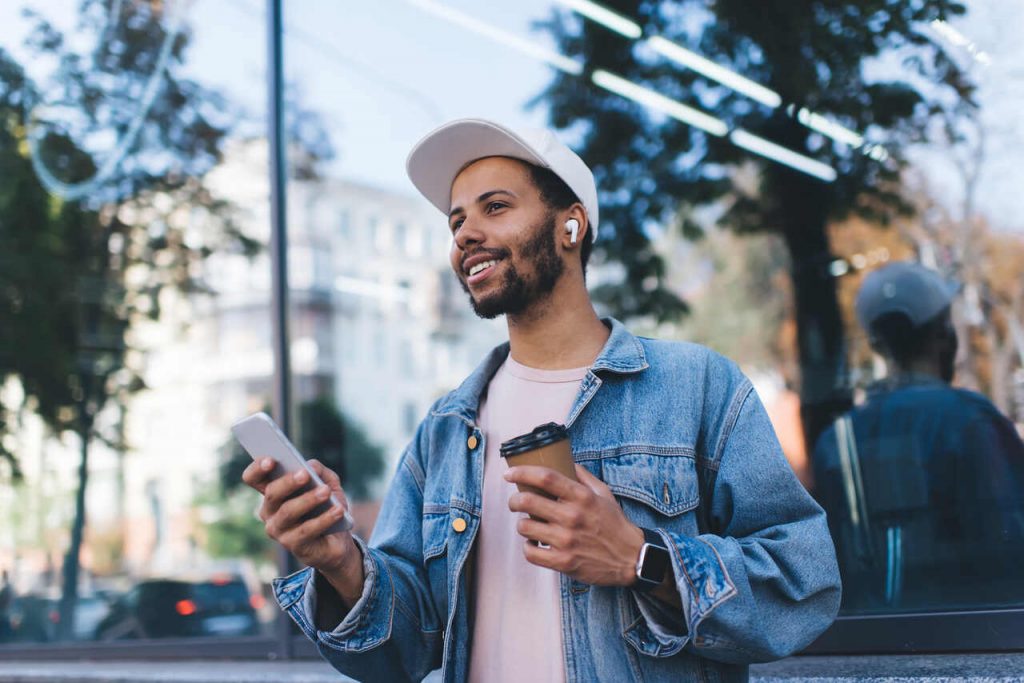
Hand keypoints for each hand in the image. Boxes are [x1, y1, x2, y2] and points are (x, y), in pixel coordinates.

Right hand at [242, 458, 363, 605]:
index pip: (254, 478)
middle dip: (288, 482)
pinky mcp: (292, 545)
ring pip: (288, 512)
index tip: (271, 460)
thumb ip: (319, 471)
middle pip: (272, 494)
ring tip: (326, 492)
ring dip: (308, 500)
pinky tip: (338, 510)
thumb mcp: (328, 483)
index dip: (258, 468)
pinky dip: (324, 519)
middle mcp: (269, 511)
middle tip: (305, 474)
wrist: (337, 541)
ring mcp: (278, 530)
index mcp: (273, 492)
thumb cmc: (327, 507)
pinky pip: (306, 530)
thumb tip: (310, 466)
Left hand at [504, 464, 644, 586]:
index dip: (522, 473)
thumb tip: (567, 462)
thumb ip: (584, 477)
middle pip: (528, 501)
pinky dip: (528, 547)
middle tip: (515, 502)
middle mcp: (572, 517)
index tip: (509, 474)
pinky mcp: (563, 562)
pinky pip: (530, 553)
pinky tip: (534, 543)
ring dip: (522, 524)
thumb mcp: (604, 494)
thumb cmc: (615, 524)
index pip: (545, 478)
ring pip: (525, 527)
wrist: (631, 558)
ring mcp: (566, 541)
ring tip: (529, 524)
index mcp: (582, 497)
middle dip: (514, 500)